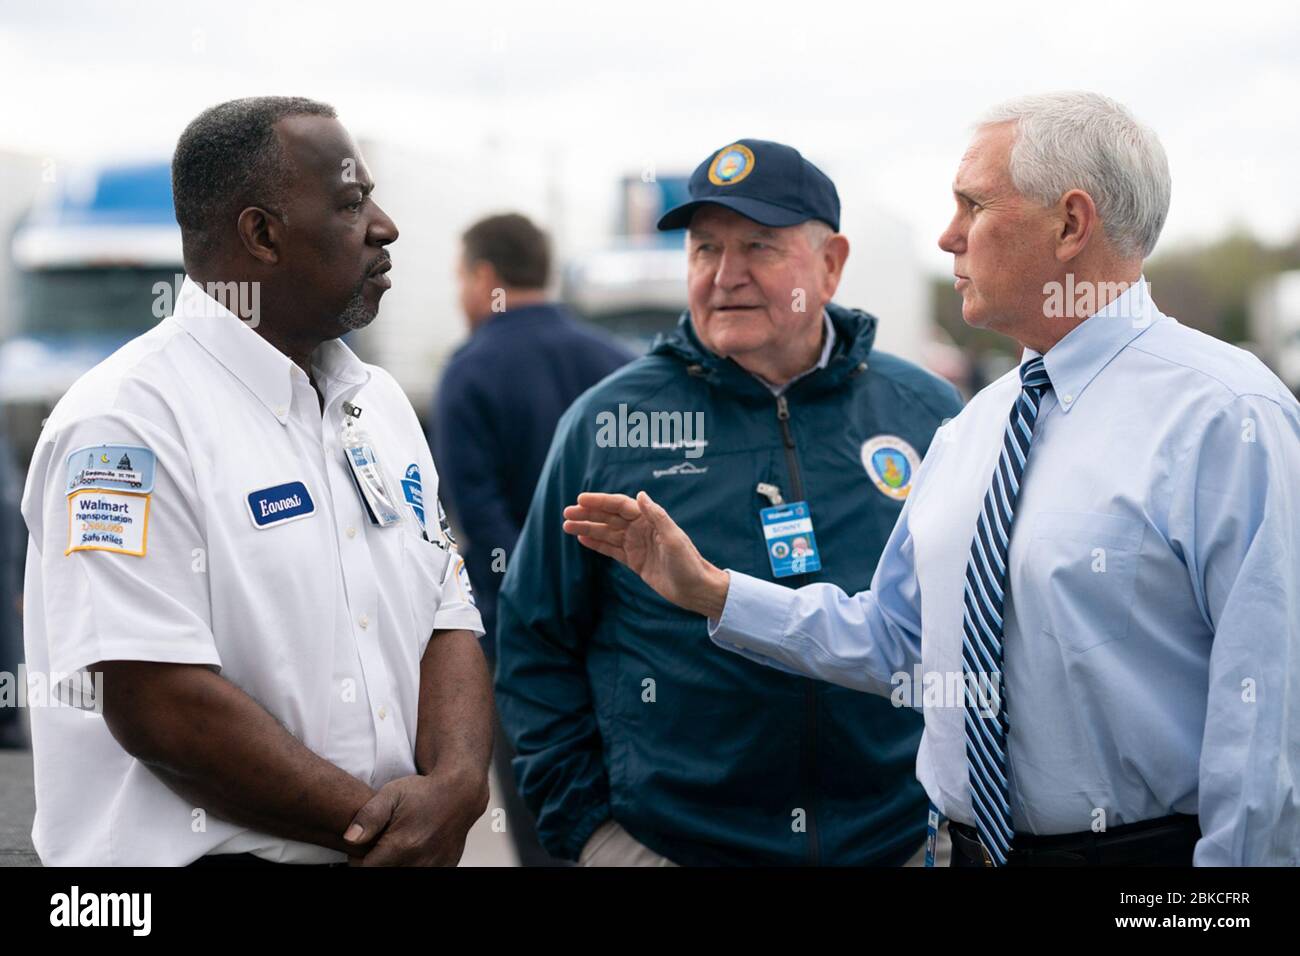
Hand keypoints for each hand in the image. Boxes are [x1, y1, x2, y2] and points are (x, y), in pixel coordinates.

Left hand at [342, 768, 487, 865]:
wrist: (460, 792)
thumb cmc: (423, 792)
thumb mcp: (391, 795)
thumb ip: (368, 817)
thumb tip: (349, 838)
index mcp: (401, 846)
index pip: (365, 870)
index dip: (359, 860)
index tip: (365, 847)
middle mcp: (418, 861)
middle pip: (383, 874)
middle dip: (377, 863)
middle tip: (382, 845)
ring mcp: (433, 867)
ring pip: (402, 875)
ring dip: (395, 865)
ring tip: (397, 847)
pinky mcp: (444, 868)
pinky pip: (421, 873)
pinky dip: (413, 865)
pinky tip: (414, 849)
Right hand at [563, 491, 729, 618]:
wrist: (695, 589)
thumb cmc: (689, 563)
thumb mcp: (673, 539)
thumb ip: (657, 516)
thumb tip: (641, 495)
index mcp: (650, 520)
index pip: (620, 506)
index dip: (600, 502)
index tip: (581, 500)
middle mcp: (641, 530)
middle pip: (609, 518)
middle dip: (588, 514)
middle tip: (566, 513)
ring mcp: (636, 545)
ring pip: (606, 533)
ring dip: (587, 528)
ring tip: (567, 526)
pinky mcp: (634, 561)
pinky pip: (611, 549)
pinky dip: (596, 544)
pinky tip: (582, 539)